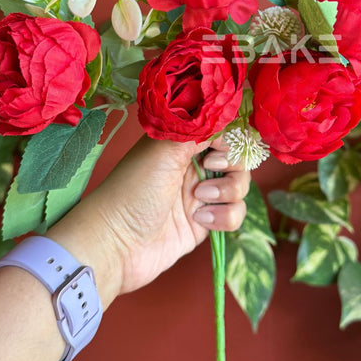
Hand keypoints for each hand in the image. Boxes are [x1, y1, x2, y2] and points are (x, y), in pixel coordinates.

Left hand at [82, 136, 249, 294]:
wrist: (119, 243)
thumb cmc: (133, 191)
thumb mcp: (163, 150)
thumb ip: (197, 130)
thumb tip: (223, 117)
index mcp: (182, 143)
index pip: (221, 131)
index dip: (228, 137)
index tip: (217, 147)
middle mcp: (194, 164)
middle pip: (237, 157)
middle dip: (232, 164)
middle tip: (209, 168)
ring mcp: (203, 193)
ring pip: (240, 185)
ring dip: (228, 191)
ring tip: (200, 199)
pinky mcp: (207, 220)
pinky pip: (235, 213)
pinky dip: (225, 216)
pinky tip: (199, 220)